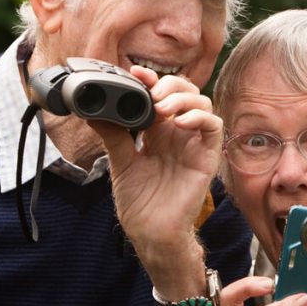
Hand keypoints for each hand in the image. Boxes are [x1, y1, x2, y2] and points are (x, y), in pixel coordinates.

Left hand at [91, 66, 222, 297]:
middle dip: (169, 84)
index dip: (151, 79)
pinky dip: (199, 117)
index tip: (135, 72)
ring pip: (202, 103)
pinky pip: (213, 127)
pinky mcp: (207, 157)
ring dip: (183, 99)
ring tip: (162, 109)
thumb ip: (112, 135)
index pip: (159, 94)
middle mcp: (177, 133)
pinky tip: (180, 122)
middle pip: (185, 91)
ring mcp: (193, 143)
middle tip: (152, 92)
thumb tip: (93, 111)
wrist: (151, 233)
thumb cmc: (139, 203)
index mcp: (156, 131)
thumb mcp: (120, 163)